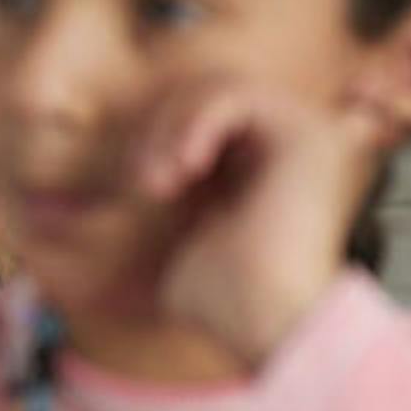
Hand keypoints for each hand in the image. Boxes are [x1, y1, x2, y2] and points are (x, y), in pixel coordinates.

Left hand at [134, 78, 384, 367]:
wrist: (264, 321)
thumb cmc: (223, 302)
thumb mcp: (178, 239)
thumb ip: (167, 203)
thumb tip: (105, 192)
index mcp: (258, 168)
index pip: (196, 119)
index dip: (156, 140)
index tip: (140, 187)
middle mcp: (285, 147)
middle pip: (203, 95)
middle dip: (159, 131)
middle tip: (145, 182)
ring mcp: (301, 136)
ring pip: (217, 89)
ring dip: (173, 129)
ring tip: (160, 181)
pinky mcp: (306, 133)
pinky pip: (238, 94)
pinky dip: (199, 122)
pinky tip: (186, 165)